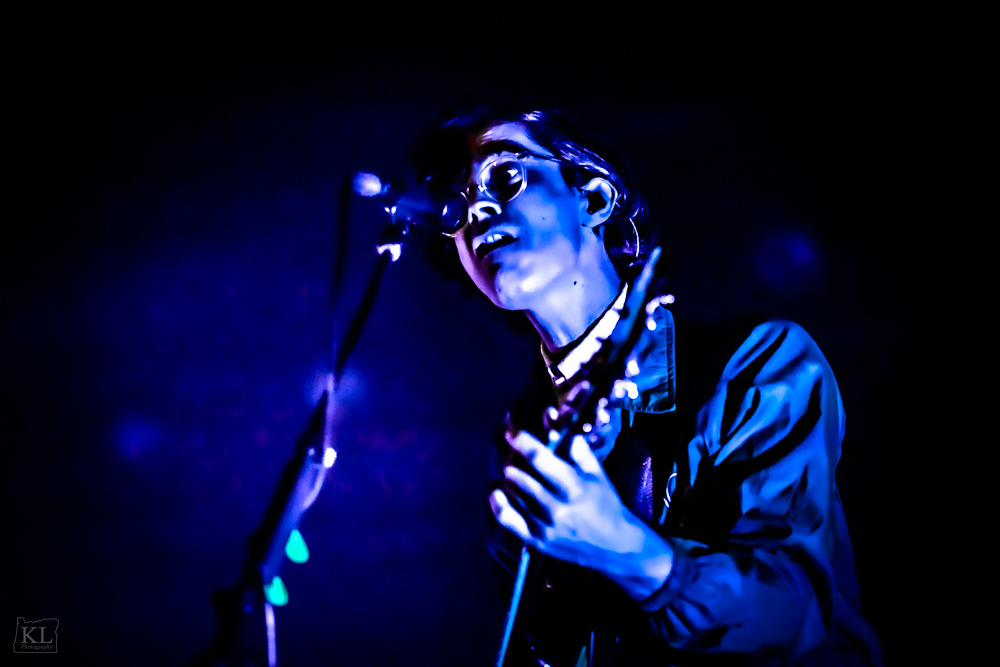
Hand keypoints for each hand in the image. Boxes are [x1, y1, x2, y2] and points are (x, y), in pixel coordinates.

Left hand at [490, 428, 673, 598]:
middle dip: (513, 461)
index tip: (512, 432)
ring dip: (509, 479)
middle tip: (510, 453)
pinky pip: (509, 521)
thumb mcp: (599, 477)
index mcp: (576, 489)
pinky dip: (499, 505)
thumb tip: (567, 433)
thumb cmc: (608, 508)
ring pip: (514, 496)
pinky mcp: (538, 542)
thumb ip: (581, 454)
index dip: (523, 443)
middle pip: (522, 478)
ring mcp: (546, 527)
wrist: (616, 549)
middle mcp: (558, 509)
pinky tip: (495, 493)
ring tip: (510, 469)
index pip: (542, 460)